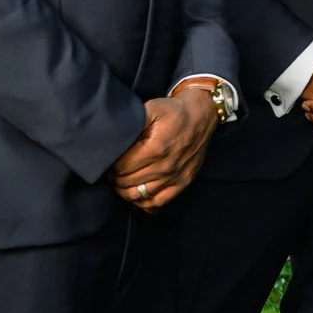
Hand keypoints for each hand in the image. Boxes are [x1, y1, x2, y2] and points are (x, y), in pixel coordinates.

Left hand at [109, 89, 219, 210]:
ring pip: (140, 195)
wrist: (201, 117)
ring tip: (122, 182)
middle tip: (113, 172)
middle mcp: (166, 166)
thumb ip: (131, 124)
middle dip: (116, 178)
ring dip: (125, 191)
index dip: (112, 166)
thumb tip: (112, 139)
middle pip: (128, 183)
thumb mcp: (151, 109)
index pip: (122, 167)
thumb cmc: (173, 113)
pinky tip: (138, 194)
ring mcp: (175, 177)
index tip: (110, 161)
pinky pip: (158, 203)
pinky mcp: (183, 183)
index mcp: (156, 148)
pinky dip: (144, 203)